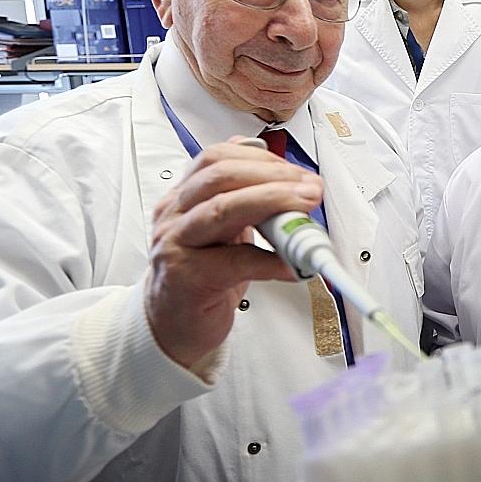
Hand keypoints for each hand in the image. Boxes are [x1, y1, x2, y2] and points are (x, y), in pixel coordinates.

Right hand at [145, 139, 322, 369]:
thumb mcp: (220, 230)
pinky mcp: (187, 278)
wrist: (170, 323)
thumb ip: (245, 203)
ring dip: (273, 204)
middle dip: (273, 177)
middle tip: (310, 189)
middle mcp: (174, 214)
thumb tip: (290, 181)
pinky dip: (272, 259)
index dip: (262, 158)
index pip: (217, 157)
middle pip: (220, 175)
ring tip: (305, 211)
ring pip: (223, 209)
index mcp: (183, 196)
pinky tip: (293, 263)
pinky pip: (237, 262)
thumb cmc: (200, 274)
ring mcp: (176, 244)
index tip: (299, 172)